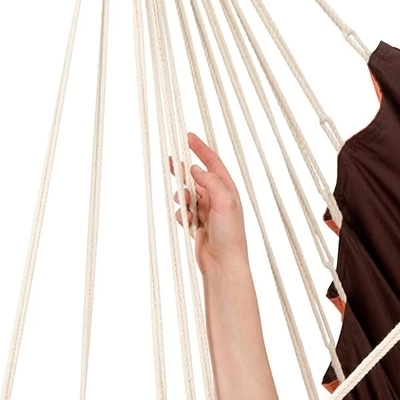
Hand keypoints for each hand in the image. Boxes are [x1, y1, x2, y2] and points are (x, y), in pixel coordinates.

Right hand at [173, 132, 246, 275]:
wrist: (223, 263)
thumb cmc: (229, 235)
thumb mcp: (224, 202)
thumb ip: (210, 183)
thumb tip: (195, 169)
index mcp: (227, 190)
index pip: (213, 163)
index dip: (200, 149)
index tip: (188, 136)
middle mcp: (218, 198)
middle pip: (197, 177)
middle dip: (183, 171)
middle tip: (170, 161)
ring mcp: (207, 211)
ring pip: (188, 195)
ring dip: (183, 198)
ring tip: (185, 205)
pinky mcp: (198, 223)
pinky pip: (184, 212)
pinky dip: (182, 214)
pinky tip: (187, 222)